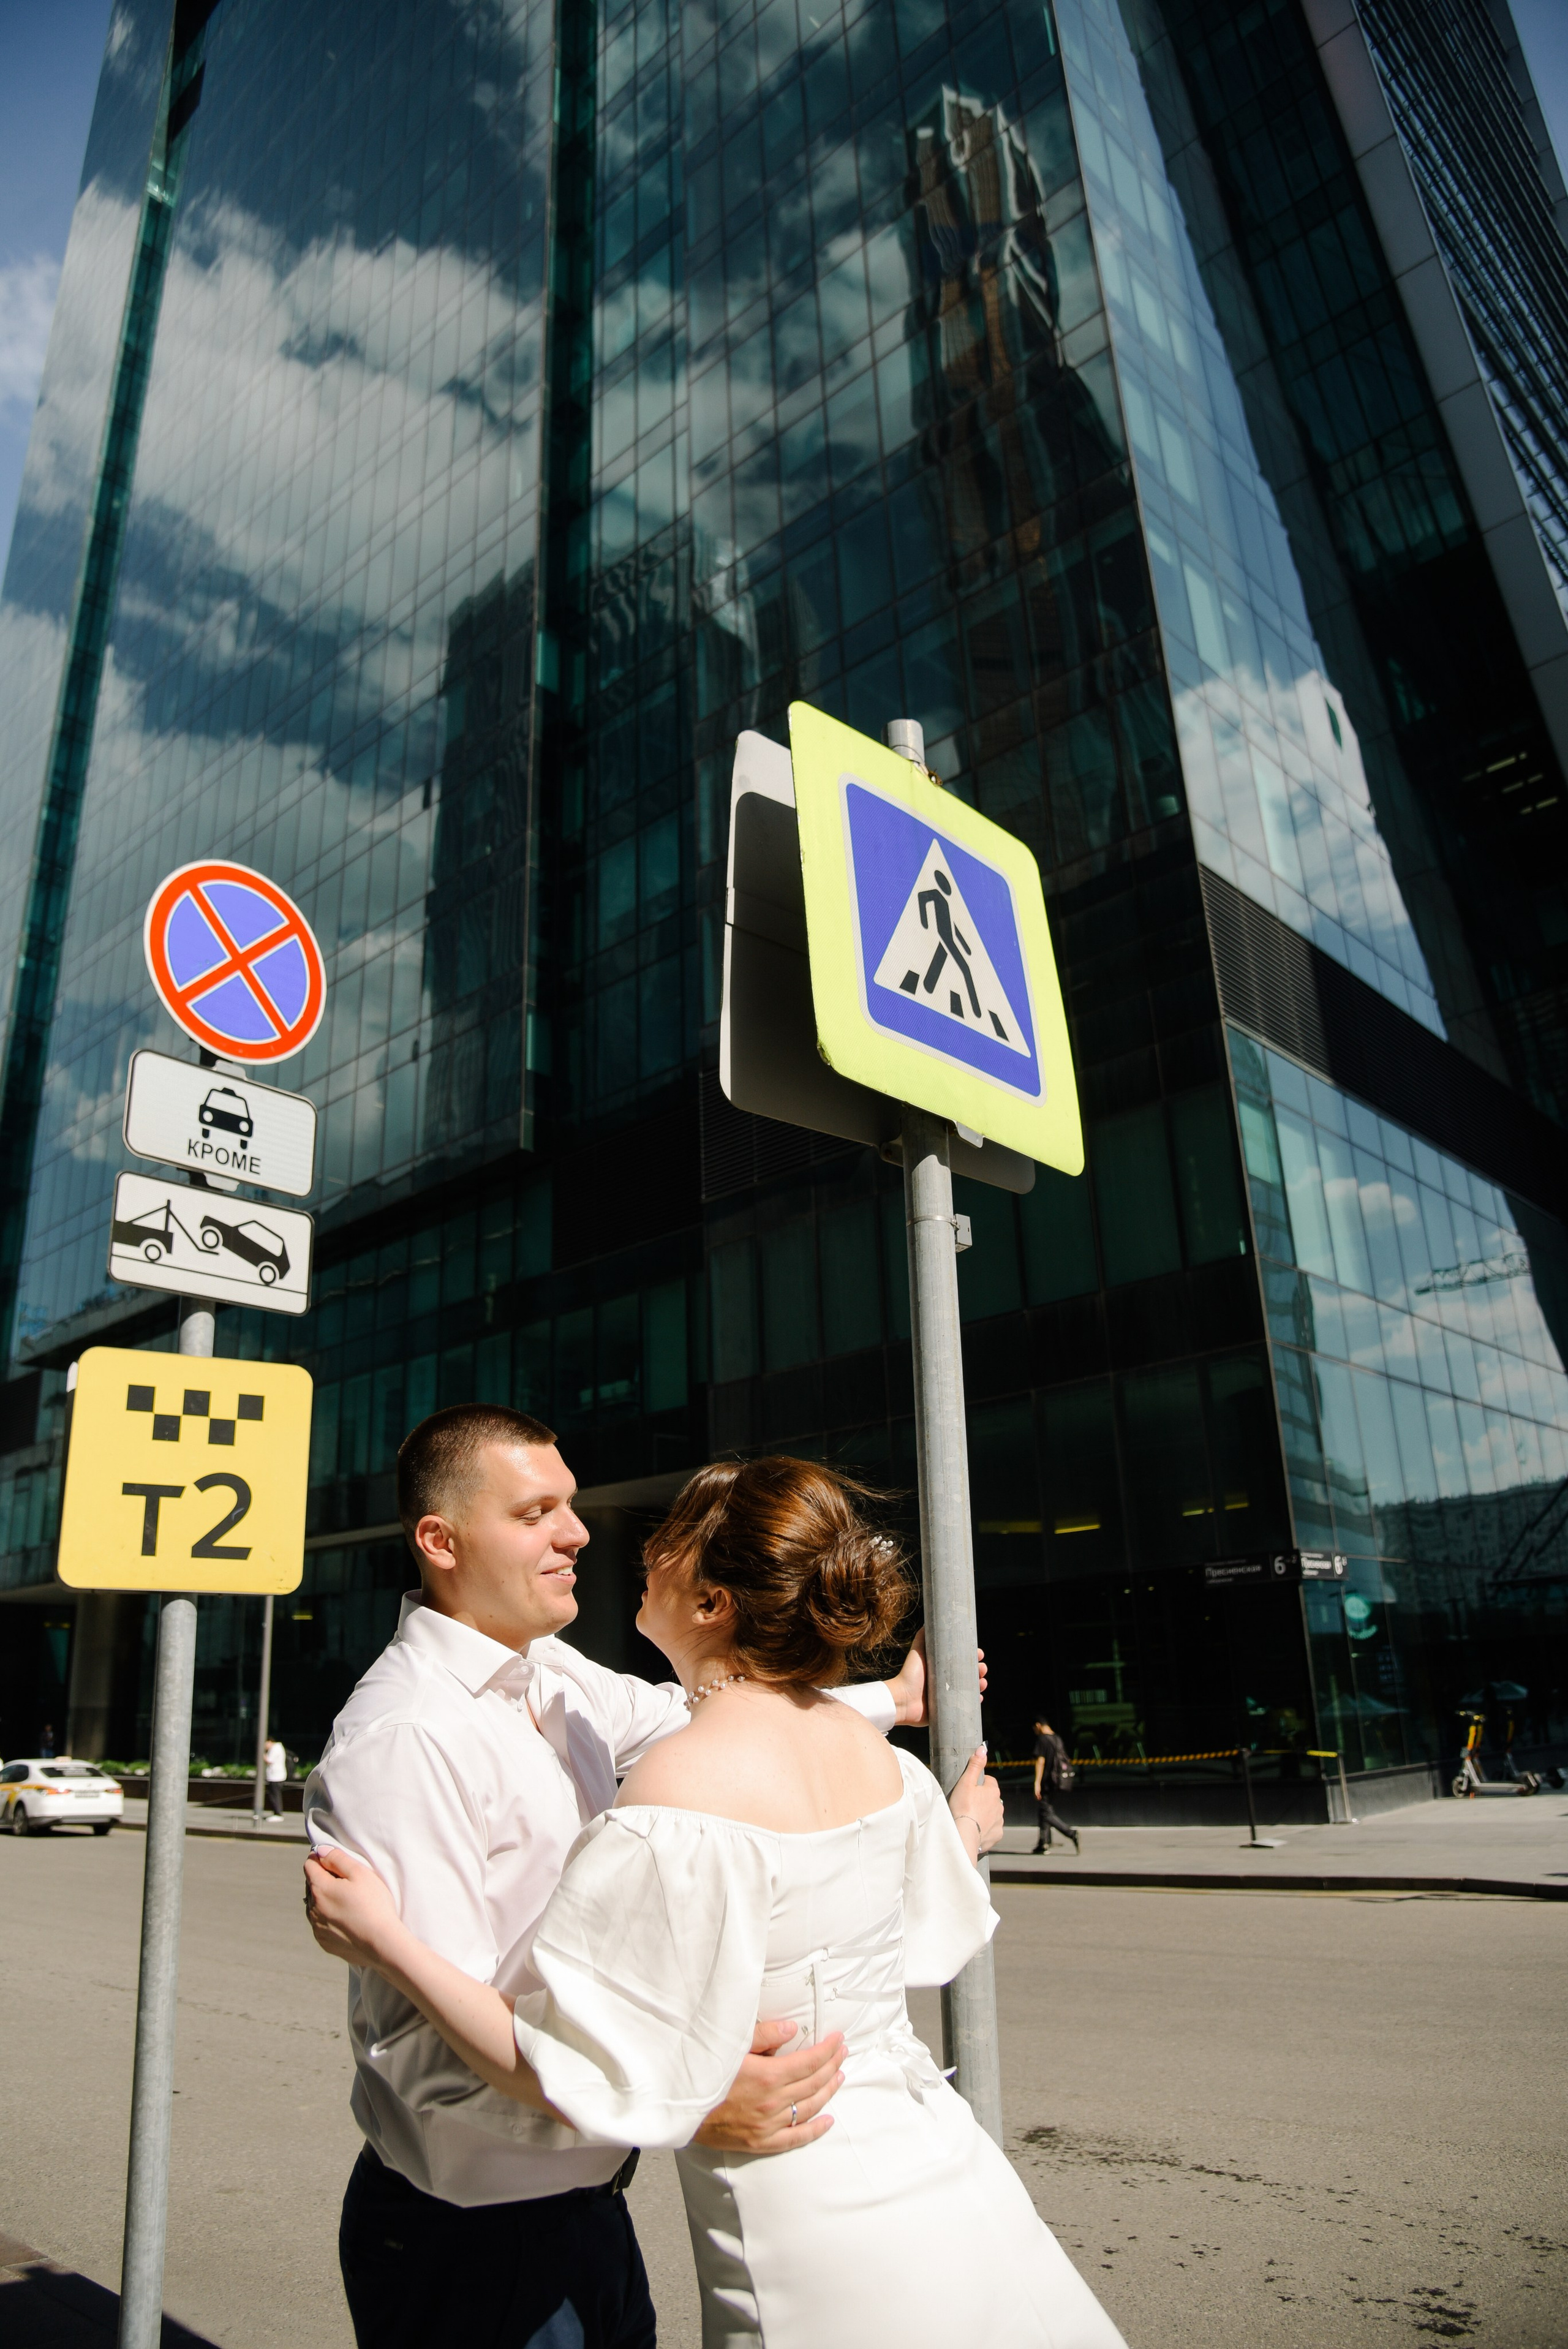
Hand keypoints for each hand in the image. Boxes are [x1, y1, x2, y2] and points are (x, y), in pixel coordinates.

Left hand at [303, 1845, 402, 1970]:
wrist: (382, 1942)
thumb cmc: (374, 1904)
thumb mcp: (360, 1873)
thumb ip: (337, 1858)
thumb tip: (320, 1851)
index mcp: (320, 1888)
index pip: (310, 1865)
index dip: (322, 1859)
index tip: (336, 1862)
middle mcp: (313, 1909)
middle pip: (311, 1885)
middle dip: (323, 1879)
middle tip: (347, 1882)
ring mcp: (317, 1927)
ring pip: (314, 1905)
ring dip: (324, 1899)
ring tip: (347, 1901)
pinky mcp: (324, 1942)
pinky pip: (320, 1923)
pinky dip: (329, 1918)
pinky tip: (347, 1918)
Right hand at [692, 2019, 845, 2152]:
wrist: (679, 2107)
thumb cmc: (703, 2071)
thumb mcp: (731, 2045)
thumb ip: (764, 2035)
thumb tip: (792, 2029)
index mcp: (767, 2076)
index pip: (809, 2062)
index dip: (827, 2050)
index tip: (838, 2039)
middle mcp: (772, 2103)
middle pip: (813, 2083)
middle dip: (832, 2065)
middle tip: (842, 2053)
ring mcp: (768, 2125)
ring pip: (809, 2108)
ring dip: (828, 2091)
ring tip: (839, 2076)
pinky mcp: (760, 2142)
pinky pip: (795, 2138)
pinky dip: (814, 2130)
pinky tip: (827, 2121)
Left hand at [886, 1628, 988, 1726]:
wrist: (903, 1700)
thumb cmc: (910, 1674)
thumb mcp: (917, 1651)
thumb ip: (923, 1636)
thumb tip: (929, 1621)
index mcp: (942, 1667)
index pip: (962, 1660)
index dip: (972, 1656)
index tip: (979, 1653)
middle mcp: (946, 1681)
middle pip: (969, 1674)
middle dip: (979, 1670)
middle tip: (982, 1669)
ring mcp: (948, 1696)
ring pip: (970, 1689)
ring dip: (980, 1684)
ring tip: (982, 1683)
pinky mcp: (948, 1709)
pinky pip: (966, 1705)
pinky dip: (975, 1701)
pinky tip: (979, 1697)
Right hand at [949, 1747, 1003, 1857]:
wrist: (964, 1835)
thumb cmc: (963, 1807)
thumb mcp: (966, 1782)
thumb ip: (975, 1765)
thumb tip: (983, 1748)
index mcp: (993, 1791)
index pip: (989, 1781)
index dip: (979, 1784)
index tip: (969, 1790)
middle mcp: (1000, 1805)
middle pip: (991, 1798)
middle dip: (983, 1799)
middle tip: (968, 1804)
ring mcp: (999, 1821)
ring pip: (993, 1813)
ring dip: (985, 1814)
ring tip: (971, 1818)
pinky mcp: (997, 1834)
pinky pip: (993, 1828)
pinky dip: (986, 1828)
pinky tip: (976, 1829)